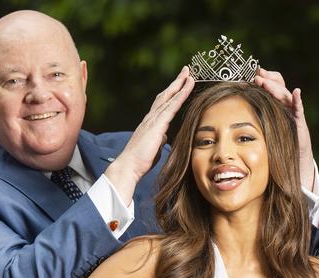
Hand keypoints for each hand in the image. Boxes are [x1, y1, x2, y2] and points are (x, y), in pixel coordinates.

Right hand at [106, 66, 194, 204]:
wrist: (129, 166)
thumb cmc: (140, 160)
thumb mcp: (154, 147)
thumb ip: (159, 139)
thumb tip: (164, 136)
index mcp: (151, 123)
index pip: (164, 104)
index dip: (173, 93)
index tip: (181, 83)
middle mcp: (151, 117)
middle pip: (166, 95)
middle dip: (177, 82)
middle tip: (187, 70)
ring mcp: (153, 119)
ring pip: (169, 97)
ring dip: (180, 85)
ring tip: (189, 74)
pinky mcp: (157, 124)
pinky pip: (171, 106)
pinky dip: (180, 95)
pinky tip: (187, 88)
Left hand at [254, 69, 314, 190]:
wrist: (291, 163)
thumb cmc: (272, 147)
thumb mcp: (258, 131)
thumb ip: (249, 120)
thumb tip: (229, 111)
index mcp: (274, 107)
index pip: (271, 86)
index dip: (265, 78)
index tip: (255, 73)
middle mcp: (284, 108)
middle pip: (279, 87)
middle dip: (268, 80)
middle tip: (257, 76)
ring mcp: (293, 115)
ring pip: (286, 96)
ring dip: (276, 88)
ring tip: (266, 82)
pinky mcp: (300, 125)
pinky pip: (299, 111)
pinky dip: (298, 101)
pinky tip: (297, 93)